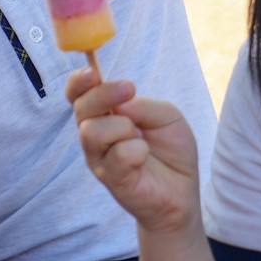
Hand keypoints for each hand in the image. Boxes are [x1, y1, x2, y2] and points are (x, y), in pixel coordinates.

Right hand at [68, 66, 202, 233]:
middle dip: (104, 94)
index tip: (93, 72)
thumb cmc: (171, 150)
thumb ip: (143, 105)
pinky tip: (144, 157)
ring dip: (123, 127)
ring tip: (140, 137)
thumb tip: (120, 103)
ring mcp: (98, 157)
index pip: (78, 93)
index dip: (79, 81)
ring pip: (92, 131)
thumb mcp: (167, 116)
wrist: (183, 189)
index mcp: (104, 113)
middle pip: (81, 107)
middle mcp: (94, 133)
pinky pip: (117, 155)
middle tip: (129, 89)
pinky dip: (137, 151)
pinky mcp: (109, 178)